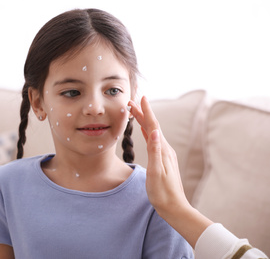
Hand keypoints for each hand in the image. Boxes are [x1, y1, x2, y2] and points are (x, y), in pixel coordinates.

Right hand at [128, 97, 189, 216]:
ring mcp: (165, 154)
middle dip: (142, 113)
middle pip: (152, 127)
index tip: (141, 98)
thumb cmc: (162, 193)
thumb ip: (155, 151)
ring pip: (152, 133)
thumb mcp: (156, 172)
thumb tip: (155, 131)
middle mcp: (165, 149)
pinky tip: (145, 131)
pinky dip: (147, 132)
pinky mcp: (163, 159)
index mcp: (163, 151)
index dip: (146, 112)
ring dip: (143, 121)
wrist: (174, 207)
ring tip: (135, 112)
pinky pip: (153, 141)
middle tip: (131, 102)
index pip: (153, 126)